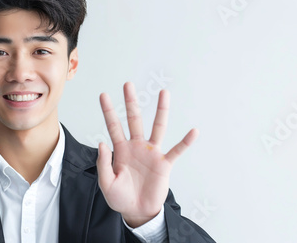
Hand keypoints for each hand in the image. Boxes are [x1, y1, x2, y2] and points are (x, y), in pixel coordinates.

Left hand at [97, 82, 198, 227]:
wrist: (137, 212)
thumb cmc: (120, 198)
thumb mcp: (106, 183)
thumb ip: (103, 164)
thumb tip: (102, 143)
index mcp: (121, 150)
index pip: (113, 126)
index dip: (108, 111)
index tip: (103, 95)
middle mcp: (137, 146)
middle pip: (134, 119)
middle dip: (131, 101)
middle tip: (127, 84)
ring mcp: (152, 153)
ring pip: (158, 127)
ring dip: (161, 110)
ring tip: (164, 93)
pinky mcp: (164, 164)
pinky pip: (177, 151)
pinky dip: (185, 142)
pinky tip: (194, 131)